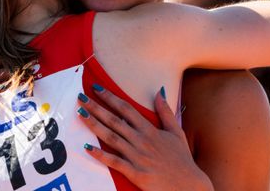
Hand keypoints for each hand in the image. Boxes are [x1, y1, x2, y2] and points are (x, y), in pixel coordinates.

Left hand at [76, 87, 213, 190]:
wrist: (188, 185)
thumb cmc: (182, 159)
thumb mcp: (176, 131)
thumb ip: (166, 111)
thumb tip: (159, 91)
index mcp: (150, 130)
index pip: (126, 109)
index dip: (111, 97)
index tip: (97, 88)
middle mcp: (141, 140)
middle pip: (114, 120)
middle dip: (96, 107)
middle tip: (81, 97)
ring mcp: (137, 156)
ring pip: (111, 137)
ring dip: (94, 125)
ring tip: (80, 114)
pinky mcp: (135, 172)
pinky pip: (114, 161)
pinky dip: (100, 154)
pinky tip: (87, 147)